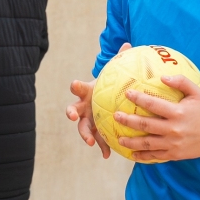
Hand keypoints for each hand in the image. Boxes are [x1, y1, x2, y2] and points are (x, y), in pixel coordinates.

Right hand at [65, 43, 130, 158]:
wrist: (108, 100)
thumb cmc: (110, 86)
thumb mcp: (114, 74)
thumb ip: (119, 61)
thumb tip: (128, 45)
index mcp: (86, 92)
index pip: (78, 88)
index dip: (75, 86)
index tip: (74, 85)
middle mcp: (82, 107)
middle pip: (72, 110)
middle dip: (71, 113)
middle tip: (74, 116)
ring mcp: (86, 120)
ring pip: (82, 128)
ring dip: (85, 136)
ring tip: (91, 143)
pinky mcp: (94, 132)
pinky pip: (97, 140)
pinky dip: (101, 147)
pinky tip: (107, 155)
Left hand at [114, 75, 199, 162]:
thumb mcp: (196, 93)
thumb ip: (181, 82)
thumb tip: (163, 76)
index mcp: (177, 112)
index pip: (153, 104)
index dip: (138, 98)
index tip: (127, 93)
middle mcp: (173, 129)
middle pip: (145, 125)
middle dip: (128, 120)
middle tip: (116, 116)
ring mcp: (173, 143)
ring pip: (147, 143)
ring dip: (131, 141)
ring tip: (119, 138)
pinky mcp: (174, 154)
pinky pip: (155, 156)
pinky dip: (142, 156)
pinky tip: (132, 154)